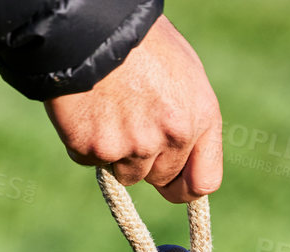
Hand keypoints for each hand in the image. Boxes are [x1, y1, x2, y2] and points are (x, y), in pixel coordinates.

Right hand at [43, 15, 221, 203]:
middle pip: (159, 178)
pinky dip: (86, 141)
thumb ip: (189, 122)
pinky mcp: (94, 149)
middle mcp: (170, 137)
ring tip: (109, 109)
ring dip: (116, 152)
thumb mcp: (184, 76)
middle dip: (146, 161)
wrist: (91, 26)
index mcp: (199, 117)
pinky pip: (90, 159)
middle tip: (130, 123)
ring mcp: (131, 146)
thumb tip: (183, 160)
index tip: (172, 183)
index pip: (203, 182)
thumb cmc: (141, 44)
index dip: (185, 186)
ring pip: (125, 174)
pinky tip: (87, 108)